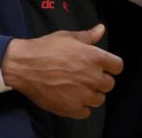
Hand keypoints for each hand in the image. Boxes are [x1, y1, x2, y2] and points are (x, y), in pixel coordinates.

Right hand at [0, 24, 122, 118]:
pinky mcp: (72, 108)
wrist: (24, 66)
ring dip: (91, 94)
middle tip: (84, 75)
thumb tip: (101, 29)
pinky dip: (80, 106)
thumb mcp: (68, 37)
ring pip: (99, 99)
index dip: (110, 66)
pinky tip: (70, 96)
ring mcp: (83, 95)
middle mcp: (92, 77)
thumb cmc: (45, 48)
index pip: (118, 66)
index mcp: (95, 57)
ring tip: (76, 86)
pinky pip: (86, 112)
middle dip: (100, 80)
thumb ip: (88, 36)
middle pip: (109, 84)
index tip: (102, 66)